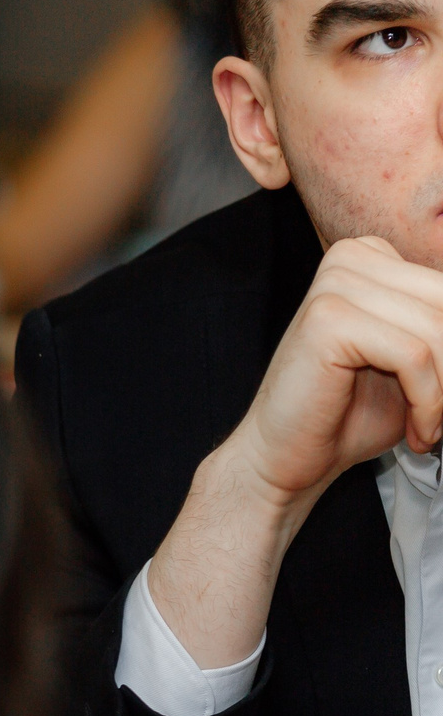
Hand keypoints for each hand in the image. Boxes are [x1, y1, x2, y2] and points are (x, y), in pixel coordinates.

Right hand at [231, 234, 442, 498]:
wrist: (288, 457)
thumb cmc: (351, 413)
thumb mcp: (422, 361)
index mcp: (374, 257)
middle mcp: (352, 257)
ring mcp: (334, 284)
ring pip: (438, 331)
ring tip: (430, 429)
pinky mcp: (328, 319)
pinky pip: (415, 356)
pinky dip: (429, 403)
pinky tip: (417, 432)